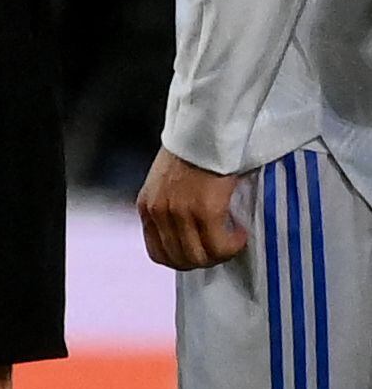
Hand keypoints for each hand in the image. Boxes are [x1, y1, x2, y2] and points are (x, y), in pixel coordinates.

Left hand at [139, 147, 248, 270]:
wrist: (204, 128)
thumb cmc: (192, 151)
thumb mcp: (167, 182)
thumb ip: (171, 205)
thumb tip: (190, 233)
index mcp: (146, 207)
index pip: (158, 254)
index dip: (183, 260)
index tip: (202, 251)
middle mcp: (158, 213)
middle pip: (180, 260)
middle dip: (206, 260)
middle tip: (224, 247)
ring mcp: (179, 213)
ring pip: (200, 257)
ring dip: (221, 253)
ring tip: (234, 239)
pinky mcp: (204, 210)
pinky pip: (220, 245)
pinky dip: (233, 244)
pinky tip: (240, 231)